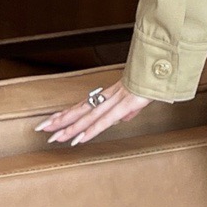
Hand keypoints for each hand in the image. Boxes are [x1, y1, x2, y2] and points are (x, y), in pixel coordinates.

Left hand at [36, 81, 151, 146]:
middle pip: (79, 110)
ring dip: (69, 128)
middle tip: (41, 129)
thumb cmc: (154, 79)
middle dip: (60, 120)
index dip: (67, 113)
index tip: (52, 120)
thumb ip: (130, 110)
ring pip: (87, 116)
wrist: (165, 67)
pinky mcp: (125, 105)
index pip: (84, 106)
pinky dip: (90, 131)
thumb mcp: (139, 99)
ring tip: (53, 137)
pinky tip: (79, 139)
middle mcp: (109, 97)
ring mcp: (116, 100)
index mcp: (111, 94)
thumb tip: (122, 119)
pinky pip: (104, 121)